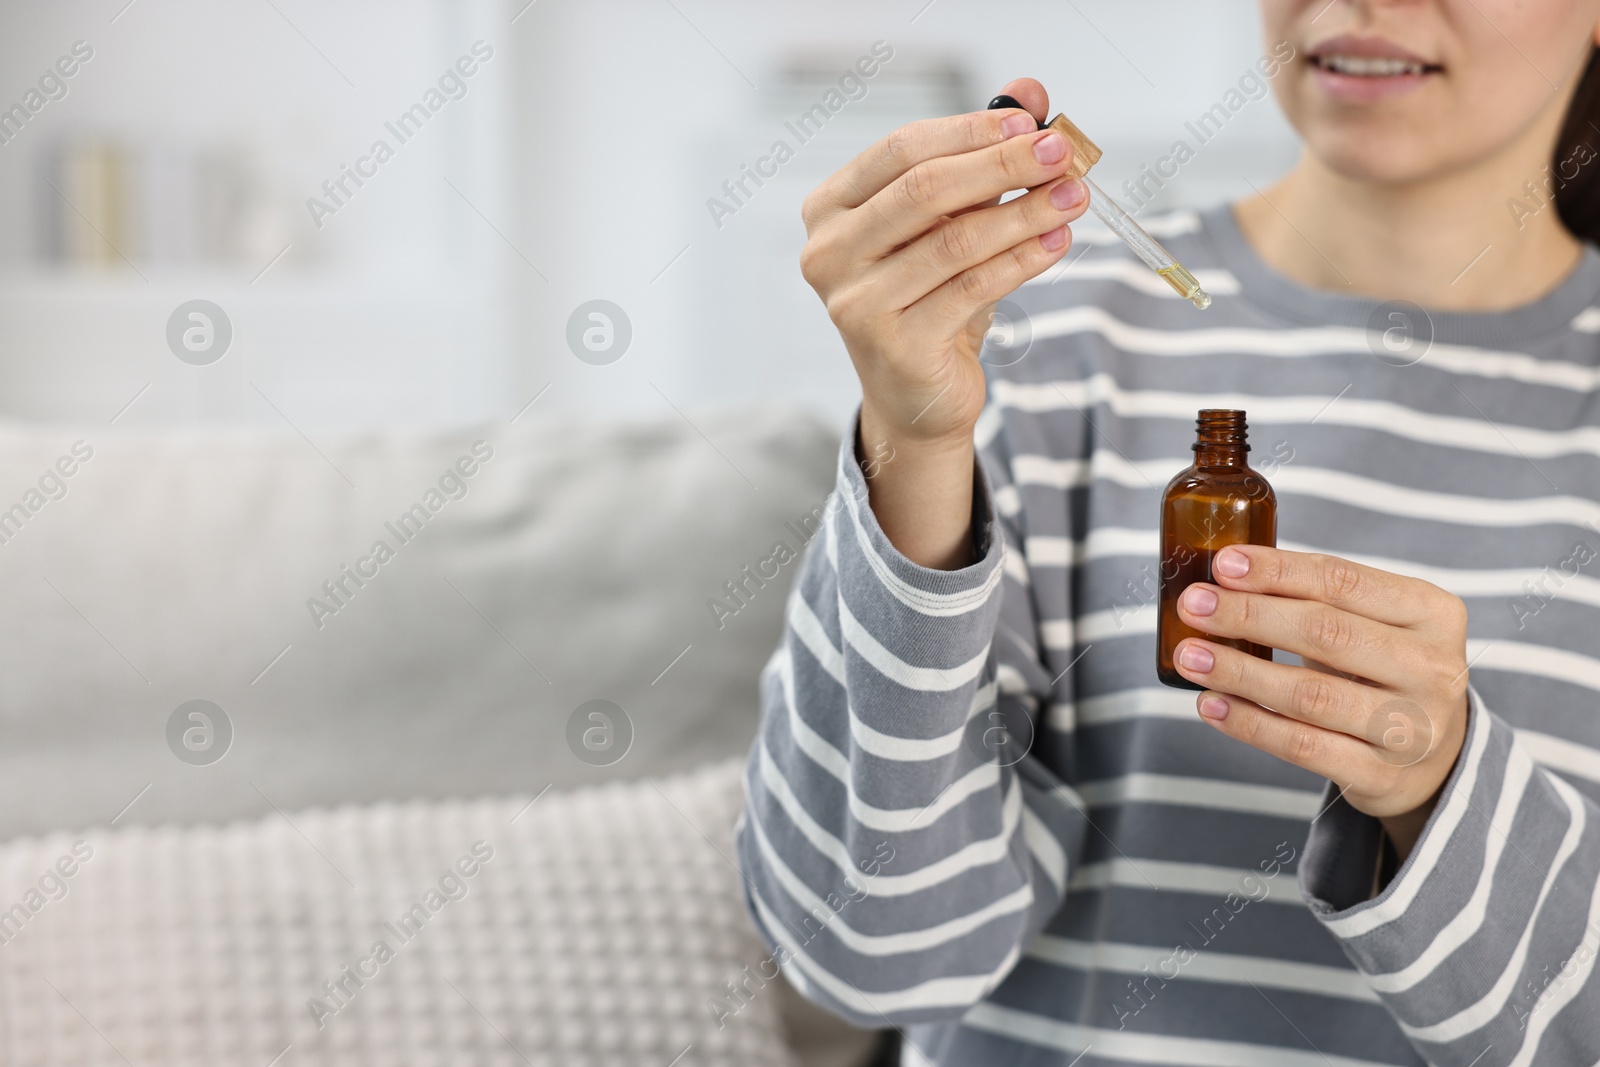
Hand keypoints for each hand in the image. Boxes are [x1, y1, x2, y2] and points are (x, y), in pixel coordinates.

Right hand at [799, 78, 1090, 566]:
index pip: (901, 150)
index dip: (970, 130)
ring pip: (955, 242)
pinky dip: (1022, 260)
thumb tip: (1029, 89)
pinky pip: (972, 289)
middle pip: (925, 190)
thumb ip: (980, 153)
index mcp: (829, 209)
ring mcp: (855, 303)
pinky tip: (1058, 242)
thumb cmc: (928, 295)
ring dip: (1024, 213)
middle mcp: (828, 254)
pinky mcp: (894, 346)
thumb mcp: (951, 221)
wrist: (915, 394)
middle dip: (1003, 165)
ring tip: (1075, 196)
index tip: (1031, 122)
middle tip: (1061, 153)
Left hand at [1171, 545, 1470, 859]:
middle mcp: (1432, 669)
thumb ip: (1316, 599)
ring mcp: (1413, 728)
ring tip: (1190, 656)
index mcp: (1432, 612)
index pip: (1344, 581)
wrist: (1438, 758)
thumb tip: (1224, 581)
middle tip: (1193, 606)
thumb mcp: (1374, 624)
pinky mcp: (1383, 776)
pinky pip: (1302, 745)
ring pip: (1310, 694)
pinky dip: (1249, 723)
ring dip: (1239, 672)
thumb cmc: (1385, 671)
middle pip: (1326, 632)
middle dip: (1249, 615)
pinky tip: (1211, 704)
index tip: (1223, 565)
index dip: (1278, 571)